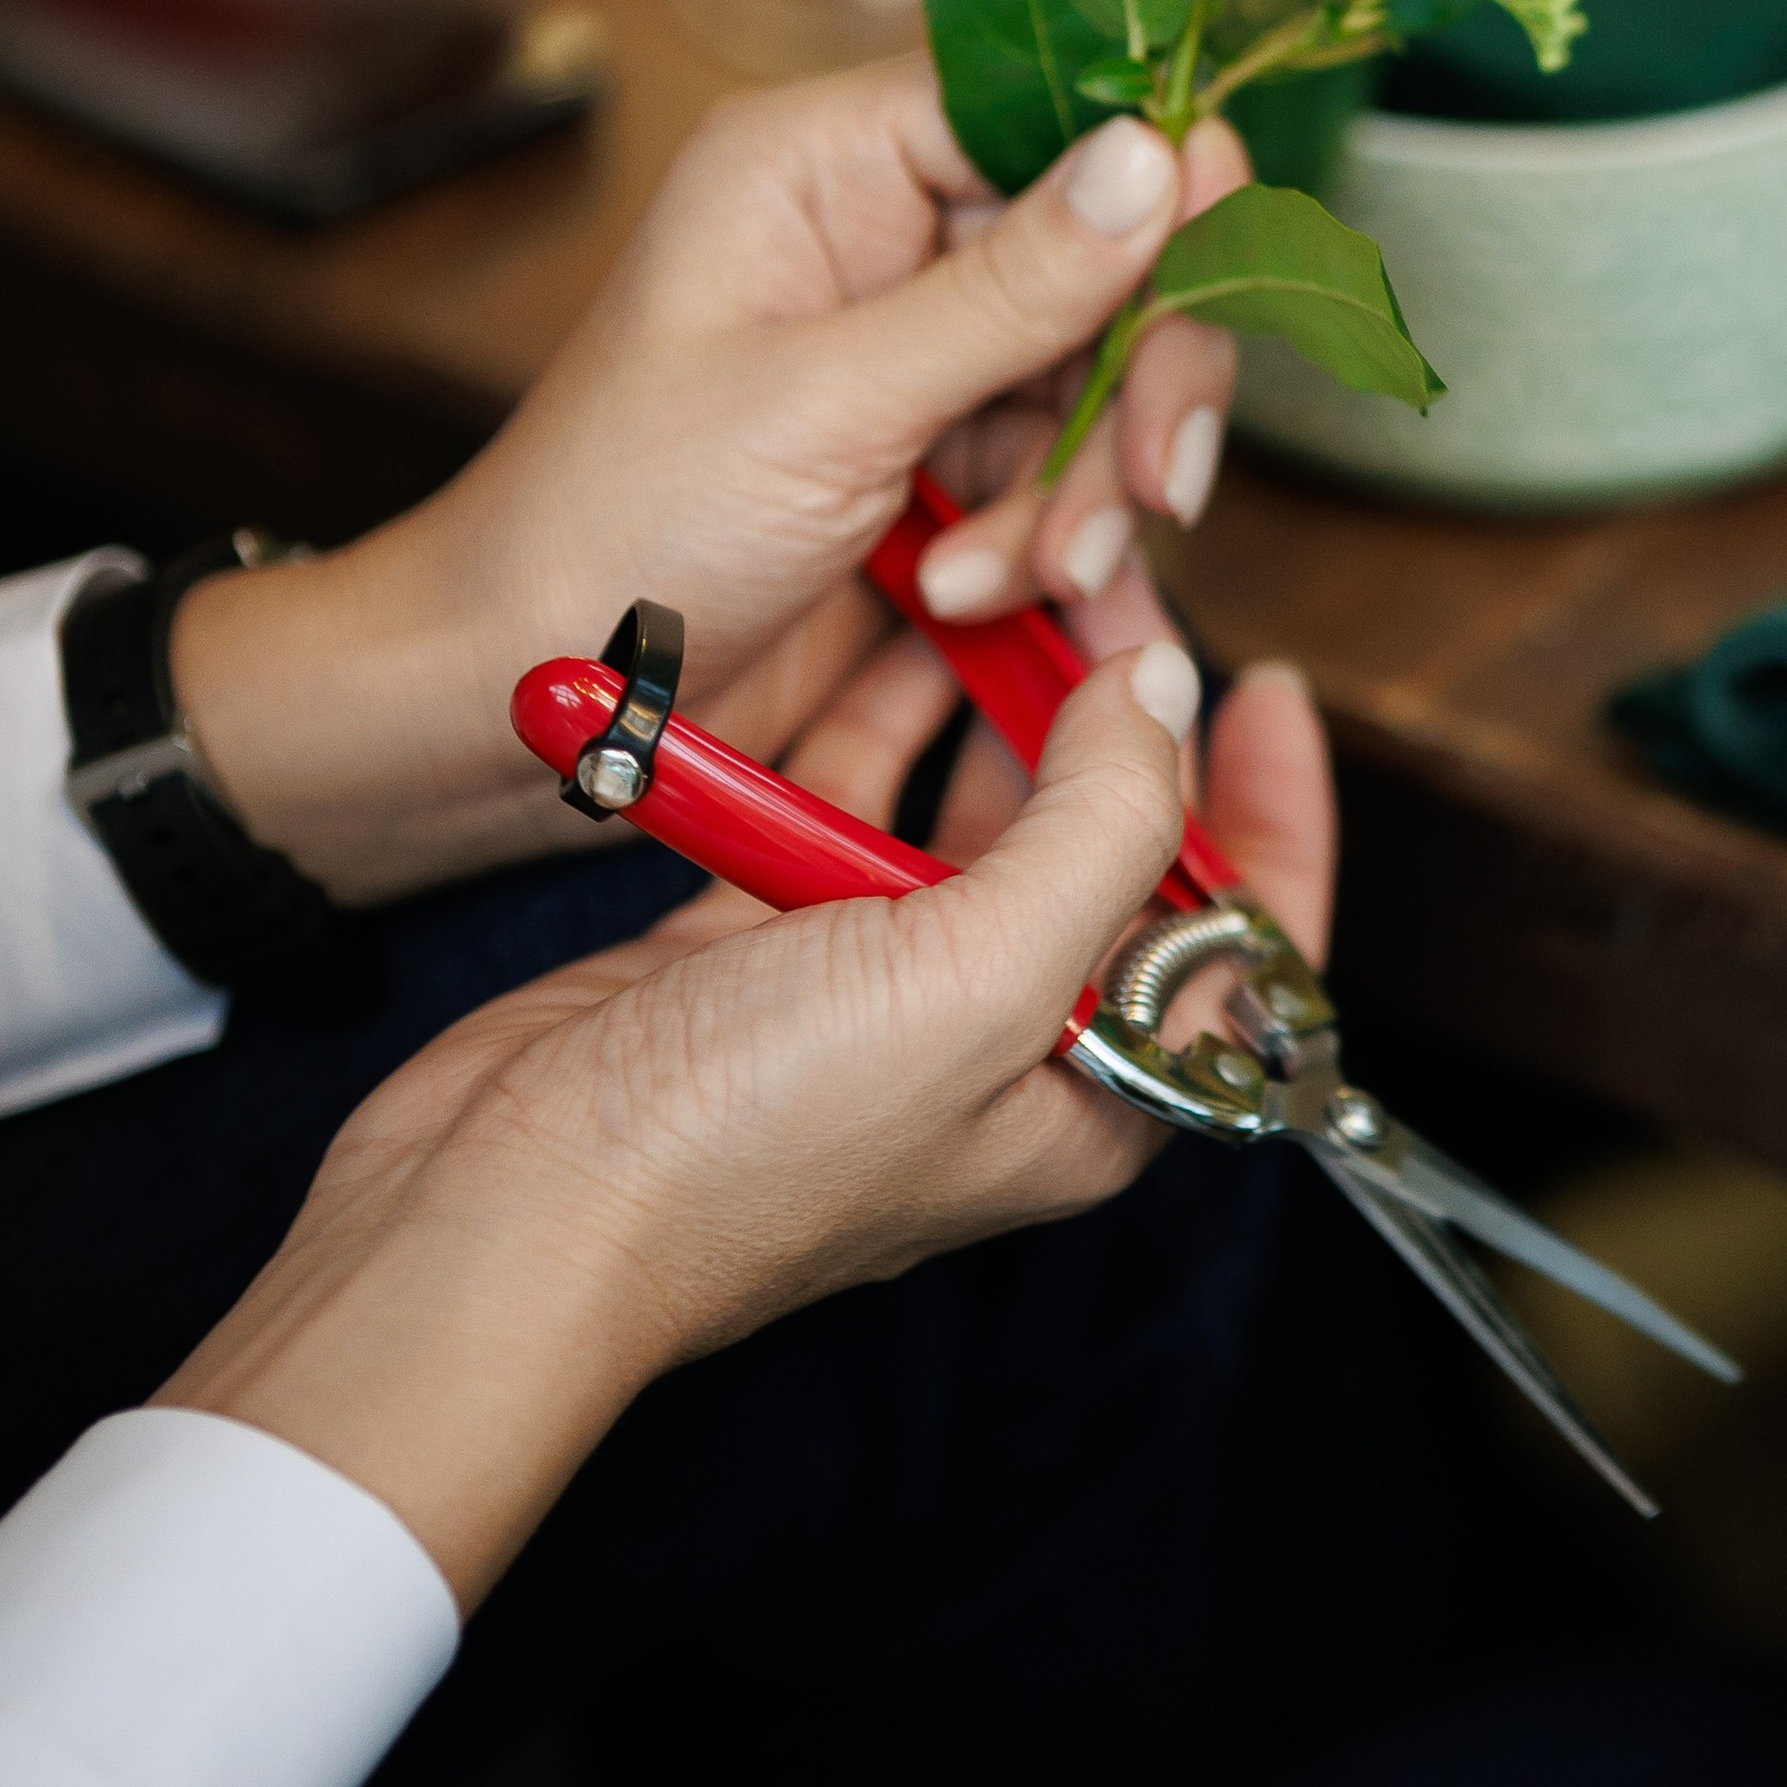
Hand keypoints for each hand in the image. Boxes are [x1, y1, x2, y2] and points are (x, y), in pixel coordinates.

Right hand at [158, 640, 1335, 1611]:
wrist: (510, 1206)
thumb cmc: (752, 1139)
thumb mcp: (983, 976)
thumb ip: (1102, 823)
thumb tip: (1166, 689)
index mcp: (1100, 1092)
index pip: (1246, 944)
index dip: (1276, 811)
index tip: (1270, 682)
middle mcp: (1006, 1045)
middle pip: (1112, 855)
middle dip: (1125, 717)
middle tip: (1114, 583)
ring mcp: (881, 993)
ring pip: (977, 816)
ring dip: (1001, 700)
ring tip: (1017, 579)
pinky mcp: (767, 943)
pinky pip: (851, 805)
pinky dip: (877, 718)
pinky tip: (895, 627)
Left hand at [173, 60, 1246, 900]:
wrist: (516, 711)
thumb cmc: (610, 530)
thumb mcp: (824, 403)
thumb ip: (1011, 288)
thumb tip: (1159, 152)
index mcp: (827, 165)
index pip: (1048, 110)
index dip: (1153, 192)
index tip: (1210, 293)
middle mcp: (882, 239)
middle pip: (1109, 259)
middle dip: (1131, 389)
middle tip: (1148, 491)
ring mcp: (916, 360)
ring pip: (1103, 386)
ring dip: (1082, 498)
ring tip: (1002, 584)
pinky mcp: (937, 469)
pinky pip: (1066, 481)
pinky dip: (1057, 552)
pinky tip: (995, 612)